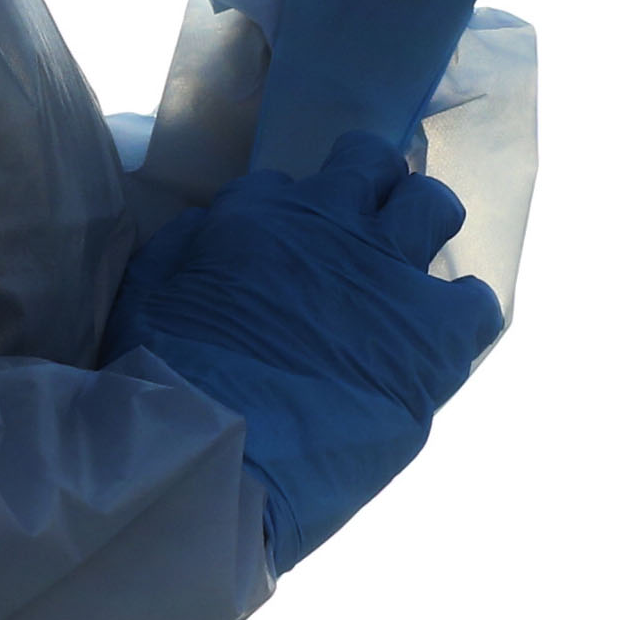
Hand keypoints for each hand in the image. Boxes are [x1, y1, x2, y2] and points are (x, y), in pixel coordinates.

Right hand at [105, 134, 509, 566]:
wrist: (218, 457)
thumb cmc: (166, 388)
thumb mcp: (143, 297)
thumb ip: (181, 250)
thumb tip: (208, 227)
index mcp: (258, 215)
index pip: (281, 184)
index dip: (286, 217)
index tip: (283, 251)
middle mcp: (331, 225)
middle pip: (372, 162)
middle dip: (371, 182)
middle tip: (363, 227)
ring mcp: (389, 274)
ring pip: (434, 206)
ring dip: (423, 227)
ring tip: (408, 272)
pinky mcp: (434, 335)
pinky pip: (477, 300)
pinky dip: (461, 313)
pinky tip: (438, 341)